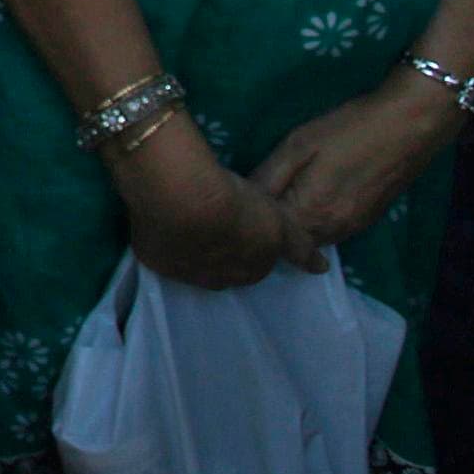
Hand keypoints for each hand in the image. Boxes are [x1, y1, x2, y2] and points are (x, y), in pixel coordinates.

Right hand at [114, 121, 324, 289]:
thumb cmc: (236, 205)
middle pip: (225, 272)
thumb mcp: (277, 222)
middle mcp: (216, 279)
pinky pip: (164, 253)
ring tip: (193, 222)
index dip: (256, 248)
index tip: (251, 229)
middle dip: (227, 255)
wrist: (181, 194)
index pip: (257, 268)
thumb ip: (298, 246)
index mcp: (248, 270)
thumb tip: (321, 269)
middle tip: (223, 226)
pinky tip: (166, 219)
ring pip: (194, 266)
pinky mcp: (152, 258)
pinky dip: (168, 240)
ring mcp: (182, 271)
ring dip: (196, 250)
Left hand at [252, 70, 465, 248]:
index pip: (267, 232)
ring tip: (276, 196)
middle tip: (252, 197)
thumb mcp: (299, 144)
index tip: (236, 199)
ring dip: (292, 224)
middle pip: (288, 239)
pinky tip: (305, 197)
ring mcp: (351, 230)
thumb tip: (244, 199)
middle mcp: (330, 232)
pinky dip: (312, 220)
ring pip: (308, 237)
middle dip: (269, 224)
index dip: (249, 217)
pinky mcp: (365, 221)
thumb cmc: (350, 129)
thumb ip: (269, 176)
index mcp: (309, 214)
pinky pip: (328, 230)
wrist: (411, 125)